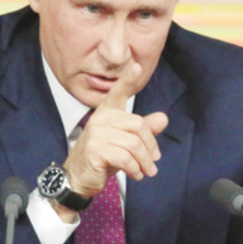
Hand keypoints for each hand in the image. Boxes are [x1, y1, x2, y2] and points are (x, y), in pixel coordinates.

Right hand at [63, 62, 167, 198]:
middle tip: (153, 161)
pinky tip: (136, 175)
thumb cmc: (103, 157)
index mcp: (107, 112)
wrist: (79, 177)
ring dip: (144, 161)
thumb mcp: (126, 143)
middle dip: (150, 146)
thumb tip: (163, 118)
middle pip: (138, 126)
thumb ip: (144, 130)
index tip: (136, 66)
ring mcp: (96, 133)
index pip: (118, 92)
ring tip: (147, 172)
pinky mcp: (95, 149)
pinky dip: (135, 169)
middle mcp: (100, 118)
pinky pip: (125, 157)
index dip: (127, 79)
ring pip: (133, 144)